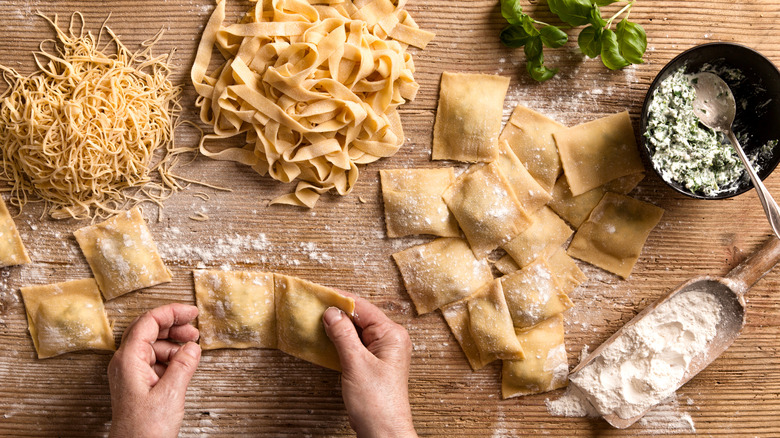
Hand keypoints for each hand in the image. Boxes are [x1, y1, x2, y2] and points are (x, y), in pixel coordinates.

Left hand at [108, 303, 201, 437]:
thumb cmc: (144, 430)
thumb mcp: (171, 394)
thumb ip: (183, 366)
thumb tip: (192, 346)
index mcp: (128, 360)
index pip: (148, 322)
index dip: (171, 312)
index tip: (191, 312)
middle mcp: (125, 363)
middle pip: (148, 331)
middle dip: (173, 326)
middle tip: (194, 329)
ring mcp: (130, 373)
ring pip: (152, 346)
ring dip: (173, 343)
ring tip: (192, 348)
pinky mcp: (137, 384)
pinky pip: (154, 361)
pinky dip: (170, 358)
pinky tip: (183, 364)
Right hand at [322, 294, 416, 437]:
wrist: (384, 433)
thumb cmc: (377, 403)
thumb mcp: (356, 364)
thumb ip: (343, 335)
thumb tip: (331, 312)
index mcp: (392, 335)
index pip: (363, 308)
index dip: (340, 300)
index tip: (319, 294)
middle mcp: (391, 340)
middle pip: (361, 317)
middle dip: (338, 312)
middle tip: (313, 305)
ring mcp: (383, 352)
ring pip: (357, 331)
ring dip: (338, 326)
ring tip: (316, 319)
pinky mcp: (374, 364)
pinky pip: (356, 344)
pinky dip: (341, 340)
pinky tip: (326, 339)